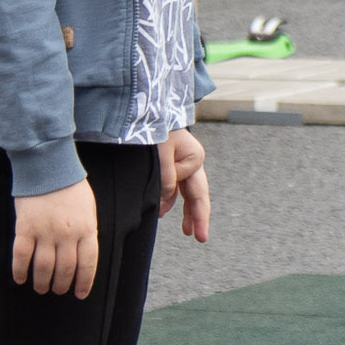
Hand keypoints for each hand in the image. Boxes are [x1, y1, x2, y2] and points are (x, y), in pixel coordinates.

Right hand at [10, 178, 99, 298]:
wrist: (47, 165)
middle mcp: (67, 234)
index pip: (88, 264)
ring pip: (44, 267)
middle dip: (61, 285)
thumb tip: (83, 255)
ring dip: (42, 282)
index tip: (80, 294)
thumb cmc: (70, 187)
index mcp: (86, 229)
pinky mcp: (25, 228)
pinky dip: (20, 271)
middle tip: (56, 290)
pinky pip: (21, 256)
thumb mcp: (88, 208)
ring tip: (41, 288)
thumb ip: (87, 231)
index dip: (84, 282)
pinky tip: (20, 279)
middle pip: (65, 269)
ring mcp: (45, 232)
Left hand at [159, 126, 211, 241]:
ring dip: (185, 210)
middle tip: (201, 237)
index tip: (161, 209)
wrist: (142, 107)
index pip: (190, 187)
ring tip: (187, 230)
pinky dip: (171, 199)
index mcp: (195, 156)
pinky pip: (175, 185)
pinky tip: (167, 209)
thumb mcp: (161, 153)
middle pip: (198, 193)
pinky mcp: (169, 161)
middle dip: (199, 216)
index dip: (176, 198)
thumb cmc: (154, 125)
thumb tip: (165, 203)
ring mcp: (181, 161)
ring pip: (187, 191)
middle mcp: (191, 160)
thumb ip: (166, 179)